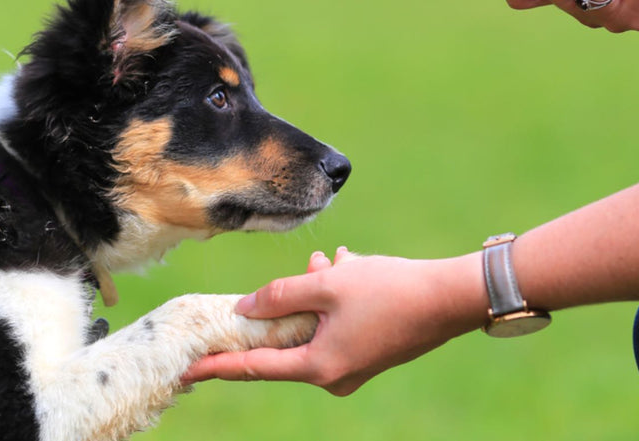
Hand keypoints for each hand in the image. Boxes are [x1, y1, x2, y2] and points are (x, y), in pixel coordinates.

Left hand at [182, 247, 485, 395]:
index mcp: (318, 366)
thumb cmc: (390, 290)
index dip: (218, 366)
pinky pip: (335, 325)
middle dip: (284, 304)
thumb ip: (280, 295)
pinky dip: (334, 298)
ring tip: (330, 262)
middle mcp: (334, 375)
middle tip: (301, 272)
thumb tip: (244, 308)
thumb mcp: (327, 285)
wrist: (452, 298)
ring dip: (314, 293)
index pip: (254, 368)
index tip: (186, 369)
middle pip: (286, 341)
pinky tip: (347, 268)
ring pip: (313, 326)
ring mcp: (353, 367)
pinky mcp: (369, 353)